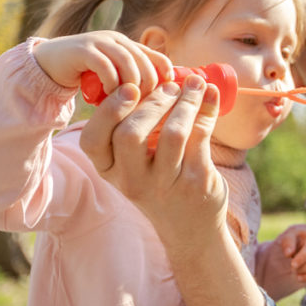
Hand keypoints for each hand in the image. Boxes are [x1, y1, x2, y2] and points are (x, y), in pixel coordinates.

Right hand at [33, 30, 172, 96]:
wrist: (49, 65)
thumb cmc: (86, 77)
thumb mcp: (113, 78)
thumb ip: (130, 82)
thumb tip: (158, 101)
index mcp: (127, 45)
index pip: (156, 56)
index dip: (165, 74)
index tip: (166, 93)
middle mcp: (116, 40)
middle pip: (144, 60)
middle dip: (147, 84)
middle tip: (143, 104)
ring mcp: (99, 42)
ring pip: (127, 61)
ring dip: (130, 84)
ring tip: (126, 102)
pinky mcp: (84, 50)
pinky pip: (105, 65)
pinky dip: (110, 82)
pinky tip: (107, 96)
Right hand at [79, 74, 227, 253]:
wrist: (190, 229)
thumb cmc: (161, 183)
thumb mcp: (138, 163)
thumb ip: (139, 126)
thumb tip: (159, 76)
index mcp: (111, 171)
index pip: (93, 140)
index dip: (109, 110)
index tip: (130, 88)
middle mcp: (132, 181)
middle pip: (130, 134)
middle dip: (153, 102)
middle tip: (170, 86)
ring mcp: (165, 184)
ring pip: (172, 134)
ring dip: (186, 102)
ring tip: (195, 86)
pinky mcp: (196, 182)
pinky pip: (200, 138)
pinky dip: (207, 111)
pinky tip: (211, 96)